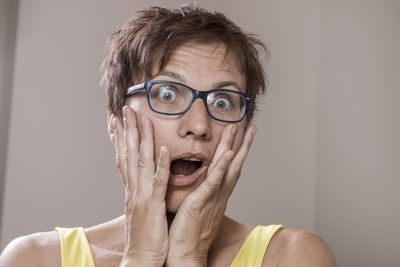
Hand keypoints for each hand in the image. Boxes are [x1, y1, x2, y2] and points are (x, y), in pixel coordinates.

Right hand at [110, 106, 169, 266]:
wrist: (140, 259)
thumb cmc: (144, 235)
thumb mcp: (141, 209)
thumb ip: (141, 192)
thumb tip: (141, 179)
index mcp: (131, 189)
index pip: (123, 158)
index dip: (119, 138)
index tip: (116, 120)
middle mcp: (133, 189)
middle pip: (129, 154)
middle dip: (127, 130)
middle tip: (125, 109)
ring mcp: (142, 196)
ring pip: (142, 162)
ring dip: (142, 139)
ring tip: (142, 119)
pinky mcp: (154, 206)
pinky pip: (158, 182)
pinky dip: (160, 165)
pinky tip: (163, 149)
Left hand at [166, 124, 256, 265]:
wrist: (185, 256)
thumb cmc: (188, 234)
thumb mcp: (196, 209)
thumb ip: (199, 194)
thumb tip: (197, 183)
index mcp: (217, 196)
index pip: (230, 169)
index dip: (237, 151)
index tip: (241, 136)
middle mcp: (219, 195)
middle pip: (235, 164)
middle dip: (243, 144)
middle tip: (250, 125)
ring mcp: (213, 199)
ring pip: (227, 168)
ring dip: (234, 146)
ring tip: (239, 128)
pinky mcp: (201, 203)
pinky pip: (213, 183)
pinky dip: (222, 167)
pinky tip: (228, 153)